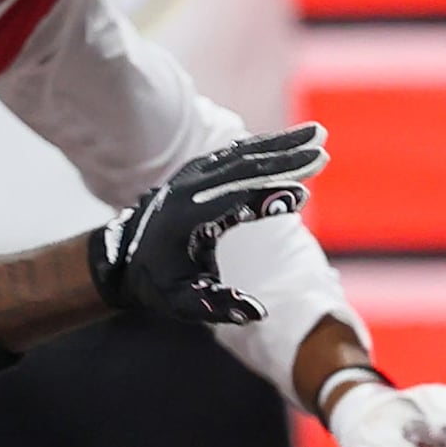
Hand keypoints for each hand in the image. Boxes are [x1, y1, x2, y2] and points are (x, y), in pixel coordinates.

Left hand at [87, 127, 328, 324]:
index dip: (267, 197)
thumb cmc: (158, 285)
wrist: (123, 259)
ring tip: (317, 133)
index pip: (232, 200)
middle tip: (322, 155)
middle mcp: (187, 189)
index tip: (303, 196)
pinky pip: (235, 152)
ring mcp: (191, 175)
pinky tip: (292, 139)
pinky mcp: (197, 170)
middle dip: (284, 161)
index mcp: (184, 219)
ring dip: (280, 143)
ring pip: (240, 153)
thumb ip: (218, 306)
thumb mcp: (183, 303)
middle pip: (241, 168)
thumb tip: (258, 313)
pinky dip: (265, 145)